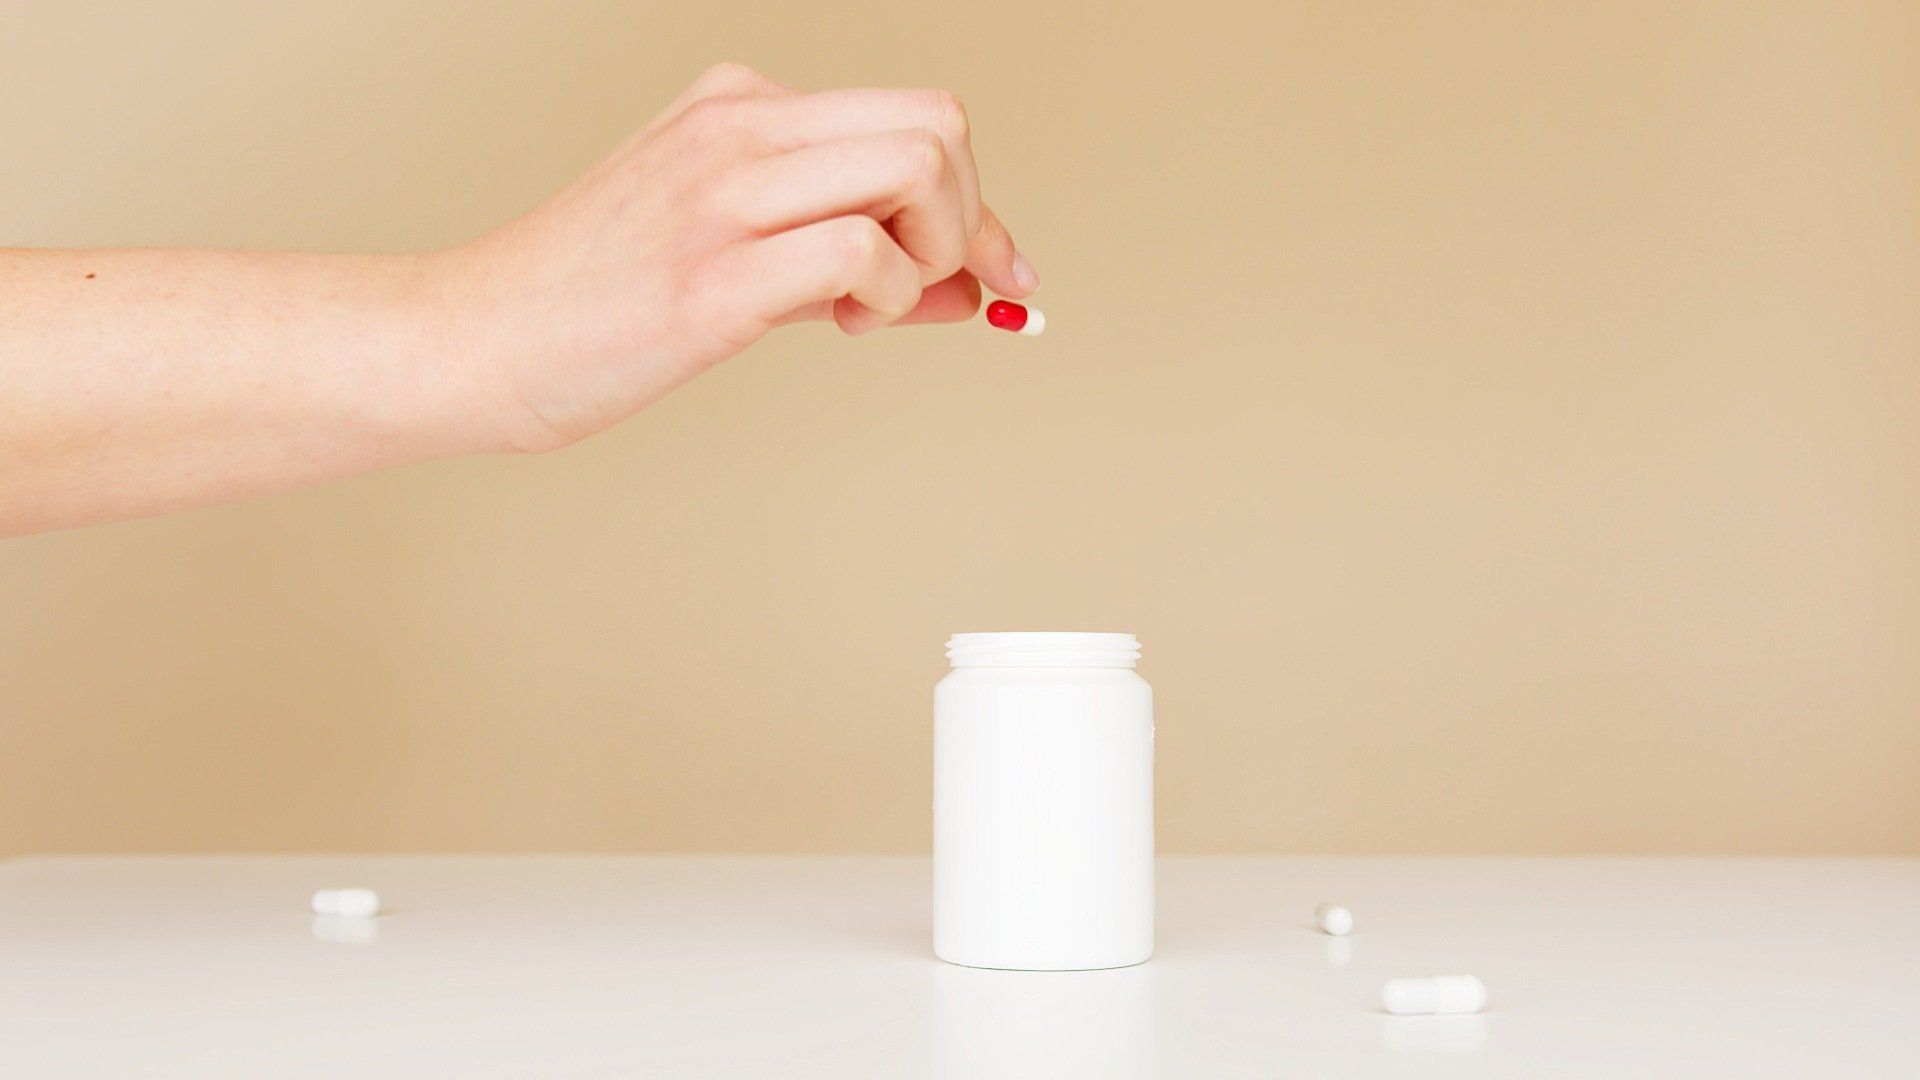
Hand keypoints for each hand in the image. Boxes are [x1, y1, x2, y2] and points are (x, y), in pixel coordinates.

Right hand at [438, 63, 1036, 451]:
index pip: (916, 117)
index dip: (976, 201)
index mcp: (738, 106)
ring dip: (932, 252)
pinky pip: (862, 252)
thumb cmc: (594, 303)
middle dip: (970, 218)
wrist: (475, 341)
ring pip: (916, 168)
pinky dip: (890, 297)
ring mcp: (723, 193)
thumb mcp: (734, 249)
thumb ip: (852, 255)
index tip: (994, 267)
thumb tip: (971, 283)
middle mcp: (737, 128)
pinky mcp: (712, 274)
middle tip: (932, 286)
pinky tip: (839, 326)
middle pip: (938, 125)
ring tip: (871, 305)